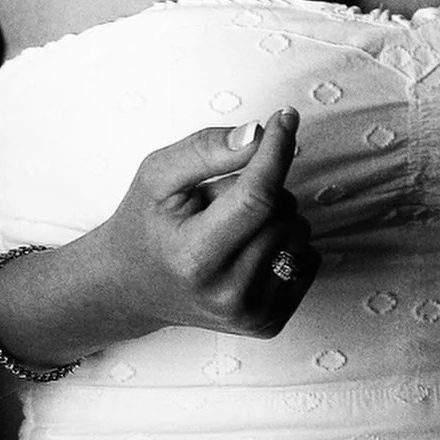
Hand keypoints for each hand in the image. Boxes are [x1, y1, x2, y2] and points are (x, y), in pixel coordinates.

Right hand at [80, 109, 317, 341]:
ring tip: (227, 227)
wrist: (131, 287)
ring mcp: (251, 313)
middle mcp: (226, 294)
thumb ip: (206, 149)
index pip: (256, 197)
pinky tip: (247, 247)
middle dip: (259, 186)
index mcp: (194, 258)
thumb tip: (257, 135)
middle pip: (280, 209)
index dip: (276, 150)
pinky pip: (308, 257)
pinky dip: (284, 240)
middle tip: (215, 202)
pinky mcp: (269, 322)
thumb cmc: (145, 225)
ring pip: (298, 229)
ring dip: (271, 214)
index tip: (285, 117)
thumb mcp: (158, 175)